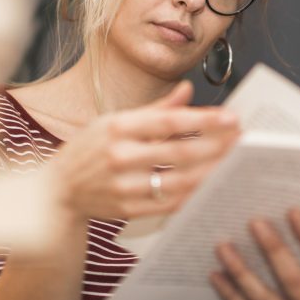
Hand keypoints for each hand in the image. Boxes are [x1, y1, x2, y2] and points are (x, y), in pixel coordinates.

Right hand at [49, 81, 240, 222]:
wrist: (56, 190)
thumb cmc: (89, 149)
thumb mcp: (114, 120)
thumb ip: (155, 109)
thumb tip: (188, 90)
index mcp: (118, 126)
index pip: (169, 121)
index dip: (203, 120)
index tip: (232, 117)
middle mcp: (119, 155)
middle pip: (179, 152)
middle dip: (216, 146)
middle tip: (243, 141)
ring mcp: (123, 185)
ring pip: (178, 180)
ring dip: (210, 172)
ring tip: (234, 163)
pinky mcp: (127, 210)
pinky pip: (169, 204)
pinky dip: (193, 196)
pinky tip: (212, 187)